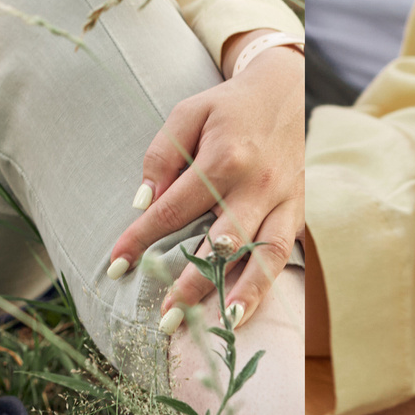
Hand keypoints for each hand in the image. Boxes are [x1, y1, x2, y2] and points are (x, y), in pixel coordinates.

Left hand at [106, 44, 302, 325]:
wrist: (287, 88)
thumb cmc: (228, 105)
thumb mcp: (187, 114)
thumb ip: (162, 156)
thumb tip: (144, 202)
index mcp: (223, 158)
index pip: (173, 209)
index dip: (140, 239)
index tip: (116, 265)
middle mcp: (256, 184)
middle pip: (220, 243)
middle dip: (192, 283)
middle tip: (164, 318)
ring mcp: (283, 199)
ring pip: (263, 255)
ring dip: (239, 293)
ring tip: (218, 326)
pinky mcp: (298, 209)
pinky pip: (284, 253)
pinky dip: (266, 285)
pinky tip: (245, 311)